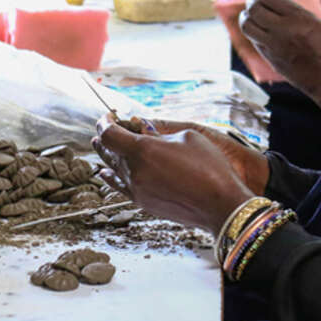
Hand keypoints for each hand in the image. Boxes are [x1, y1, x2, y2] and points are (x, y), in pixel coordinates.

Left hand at [93, 117, 262, 230]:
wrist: (220, 204)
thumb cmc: (209, 166)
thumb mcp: (187, 137)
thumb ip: (160, 132)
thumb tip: (144, 130)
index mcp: (143, 150)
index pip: (109, 134)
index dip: (104, 122)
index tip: (108, 116)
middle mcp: (135, 172)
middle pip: (108, 153)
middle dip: (104, 138)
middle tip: (104, 129)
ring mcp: (137, 190)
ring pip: (113, 170)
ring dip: (107, 157)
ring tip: (100, 148)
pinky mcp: (144, 203)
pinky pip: (120, 187)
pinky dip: (111, 177)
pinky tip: (106, 174)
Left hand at [239, 0, 320, 114]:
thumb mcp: (320, 24)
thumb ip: (297, 13)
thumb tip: (278, 3)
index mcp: (299, 17)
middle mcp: (283, 30)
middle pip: (253, 9)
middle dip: (252, 2)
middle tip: (255, 1)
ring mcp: (274, 46)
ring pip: (247, 25)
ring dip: (247, 17)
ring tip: (253, 15)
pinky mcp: (271, 59)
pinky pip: (254, 40)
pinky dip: (254, 32)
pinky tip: (261, 31)